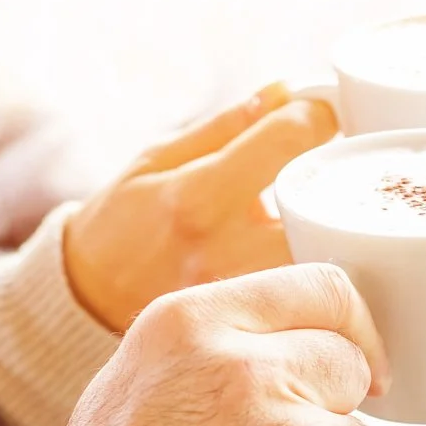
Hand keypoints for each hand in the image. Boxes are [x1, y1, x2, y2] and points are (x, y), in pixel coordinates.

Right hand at [61, 84, 338, 331]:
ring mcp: (240, 300)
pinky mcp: (250, 333)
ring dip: (337, 232)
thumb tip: (287, 92)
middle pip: (323, 207)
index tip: (322, 114)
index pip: (289, 140)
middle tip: (339, 167)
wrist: (86, 305)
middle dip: (339, 180)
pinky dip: (321, 277)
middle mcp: (223, 251)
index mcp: (198, 197)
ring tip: (329, 214)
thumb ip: (226, 128)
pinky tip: (316, 260)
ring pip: (325, 264)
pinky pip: (308, 303)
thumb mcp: (155, 160)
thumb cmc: (120, 225)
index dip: (317, 115)